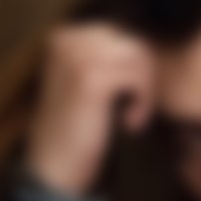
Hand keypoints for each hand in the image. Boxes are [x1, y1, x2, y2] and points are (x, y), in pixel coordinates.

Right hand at [24, 24, 157, 197]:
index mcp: (64, 36)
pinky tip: (131, 123)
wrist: (54, 166)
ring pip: (139, 58)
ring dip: (146, 91)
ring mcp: (78, 57)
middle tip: (135, 108)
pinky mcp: (91, 79)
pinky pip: (139, 77)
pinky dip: (143, 103)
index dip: (134, 67)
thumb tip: (146, 43)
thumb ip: (107, 56)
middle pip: (133, 43)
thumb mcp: (84, 81)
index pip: (121, 35)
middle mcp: (68, 40)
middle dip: (143, 77)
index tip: (127, 97)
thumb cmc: (75, 128)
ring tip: (132, 116)